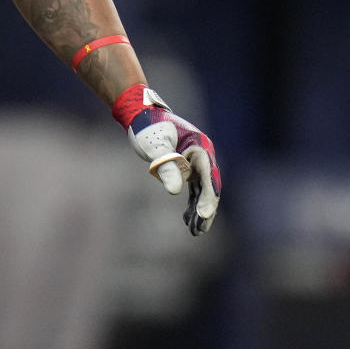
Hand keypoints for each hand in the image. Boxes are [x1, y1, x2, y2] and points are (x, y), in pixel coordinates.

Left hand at [112, 85, 220, 235]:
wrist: (141, 116)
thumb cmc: (147, 128)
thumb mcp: (154, 146)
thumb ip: (165, 166)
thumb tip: (175, 192)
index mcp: (199, 146)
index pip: (208, 175)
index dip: (208, 196)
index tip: (204, 215)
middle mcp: (202, 155)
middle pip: (209, 185)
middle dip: (205, 208)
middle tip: (200, 229)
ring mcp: (196, 162)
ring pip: (202, 190)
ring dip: (199, 210)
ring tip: (196, 232)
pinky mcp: (187, 168)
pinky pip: (194, 189)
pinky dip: (191, 204)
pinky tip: (187, 219)